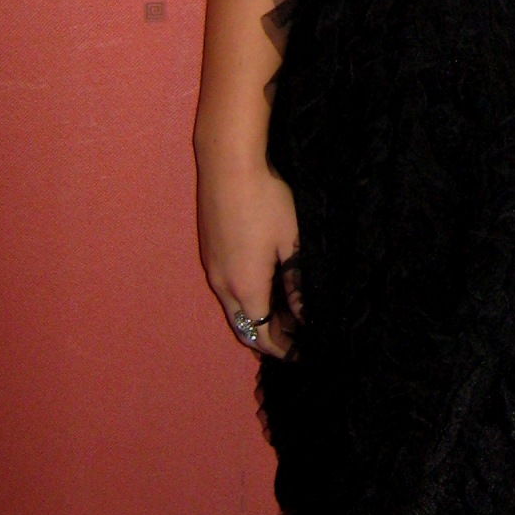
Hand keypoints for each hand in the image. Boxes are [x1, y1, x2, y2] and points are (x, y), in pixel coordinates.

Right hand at [196, 148, 301, 361]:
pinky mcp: (209, 250)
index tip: (304, 351)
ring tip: (284, 313)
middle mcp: (222, 284)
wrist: (228, 164)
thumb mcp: (292, 242)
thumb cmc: (267, 200)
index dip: (283, 349)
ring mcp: (210, 267)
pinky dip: (244, 298)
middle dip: (268, 338)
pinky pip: (225, 289)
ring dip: (255, 317)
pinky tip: (263, 284)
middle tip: (296, 336)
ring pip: (232, 308)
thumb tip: (305, 315)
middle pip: (243, 327)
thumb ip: (297, 282)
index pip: (262, 336)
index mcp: (245, 287)